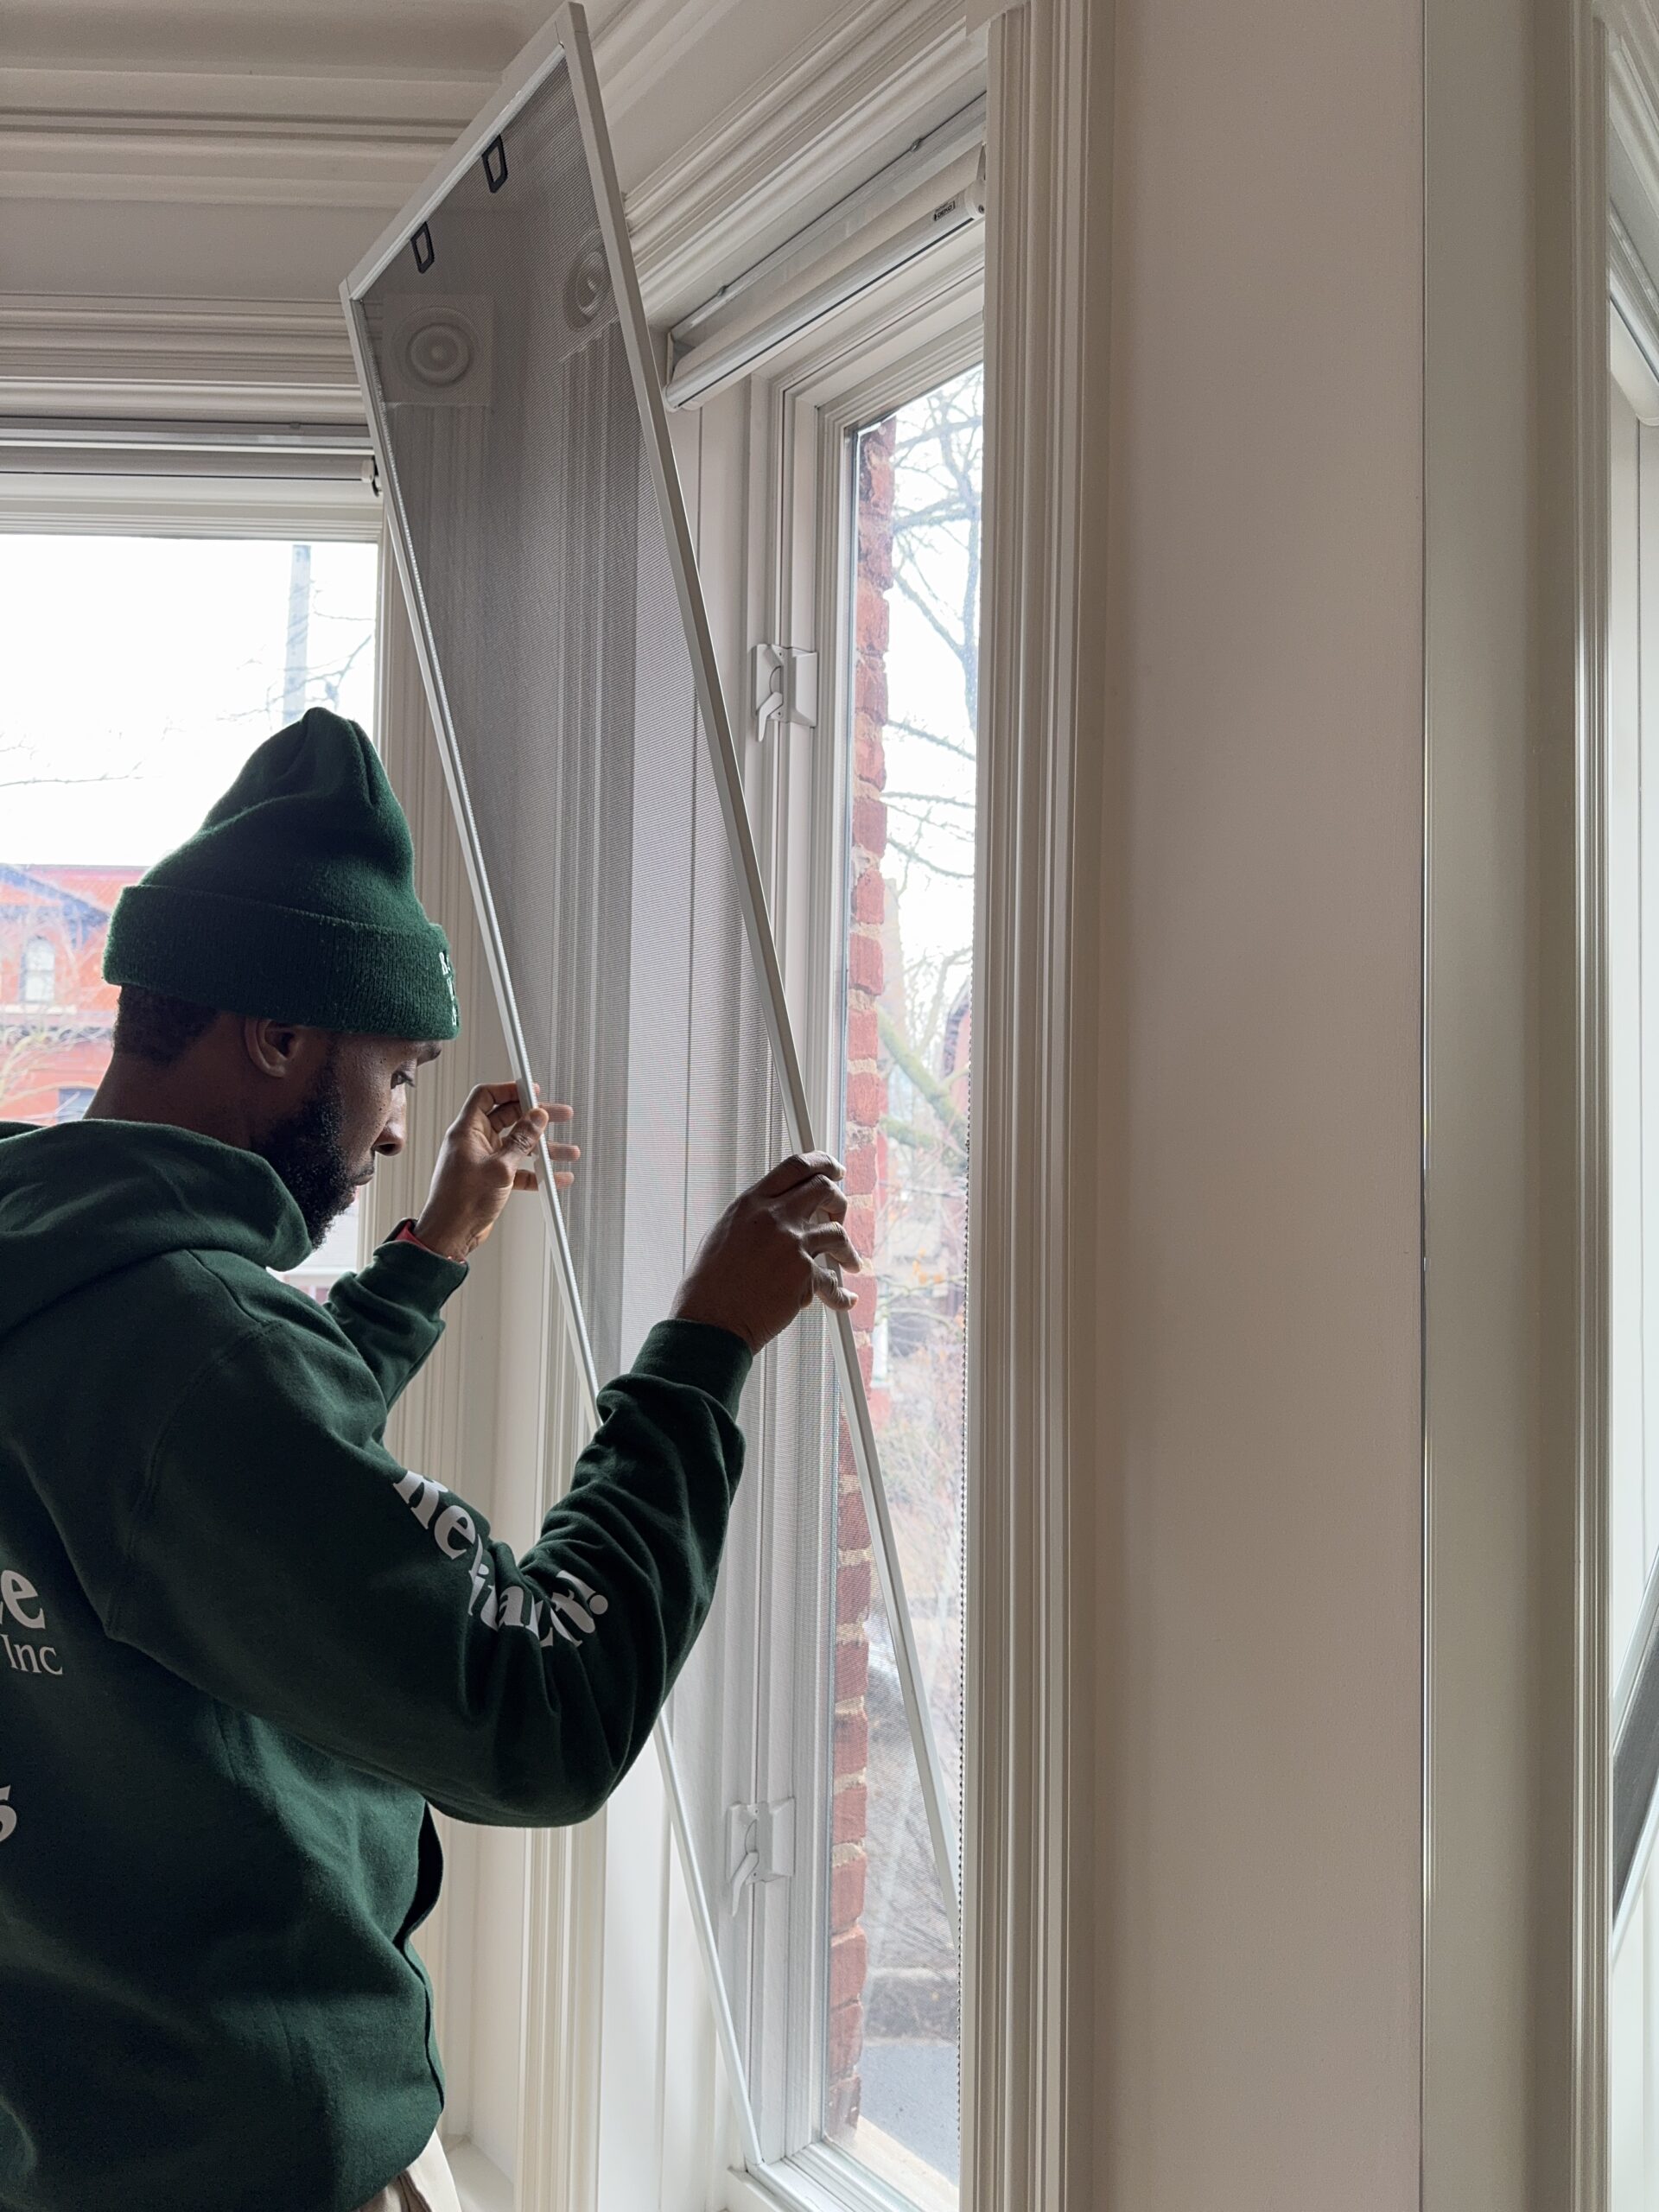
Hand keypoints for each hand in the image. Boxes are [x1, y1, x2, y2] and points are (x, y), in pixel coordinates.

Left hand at [413, 1082, 579, 1262]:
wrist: (451, 1235)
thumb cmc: (460, 1202)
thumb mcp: (499, 1168)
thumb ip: (521, 1140)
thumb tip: (537, 1117)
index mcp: (467, 1131)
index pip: (487, 1096)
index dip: (510, 1089)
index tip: (533, 1090)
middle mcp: (475, 1141)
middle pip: (509, 1118)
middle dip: (536, 1118)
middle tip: (560, 1115)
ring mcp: (484, 1159)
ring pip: (518, 1145)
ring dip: (543, 1148)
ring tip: (567, 1151)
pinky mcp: (492, 1178)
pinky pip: (519, 1168)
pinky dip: (537, 1173)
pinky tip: (556, 1178)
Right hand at [669, 1151, 861, 1354]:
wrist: (711, 1321)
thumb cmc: (710, 1285)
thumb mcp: (725, 1234)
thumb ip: (754, 1217)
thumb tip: (778, 1211)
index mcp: (751, 1203)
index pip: (796, 1166)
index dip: (823, 1163)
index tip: (835, 1170)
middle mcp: (774, 1217)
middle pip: (823, 1189)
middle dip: (838, 1200)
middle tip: (839, 1214)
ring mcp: (792, 1244)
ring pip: (837, 1233)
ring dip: (847, 1250)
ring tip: (849, 1262)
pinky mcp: (804, 1274)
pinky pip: (833, 1281)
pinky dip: (842, 1294)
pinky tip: (846, 1298)